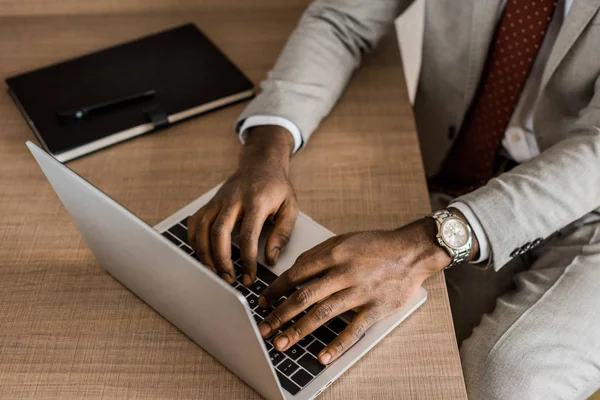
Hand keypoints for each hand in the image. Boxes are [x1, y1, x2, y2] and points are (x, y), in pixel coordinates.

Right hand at [188, 126, 297, 285]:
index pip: (248, 235)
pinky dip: (194, 241)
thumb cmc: (276, 188)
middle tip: (228, 279)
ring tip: (215, 273)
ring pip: (202, 228)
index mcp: (256, 201)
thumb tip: (270, 259)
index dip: (247, 260)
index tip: (249, 277)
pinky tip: (202, 255)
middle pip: (219, 232)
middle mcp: (234, 200)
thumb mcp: (290, 208)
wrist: (261, 163)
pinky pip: (195, 223)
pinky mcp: (210, 202)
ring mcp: (219, 200)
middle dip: (221, 260)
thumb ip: (282, 233)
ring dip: (205, 254)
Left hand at [257, 218, 467, 364]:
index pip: (297, 274)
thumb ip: (318, 254)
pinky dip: (337, 345)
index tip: (264, 302)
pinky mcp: (376, 308)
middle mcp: (345, 272)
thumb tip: (293, 270)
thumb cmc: (376, 246)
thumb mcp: (344, 240)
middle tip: (265, 328)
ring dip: (299, 330)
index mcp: (334, 253)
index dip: (277, 290)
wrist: (413, 251)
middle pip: (305, 296)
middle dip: (281, 314)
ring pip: (323, 313)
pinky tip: (321, 356)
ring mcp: (361, 292)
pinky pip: (353, 330)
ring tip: (283, 343)